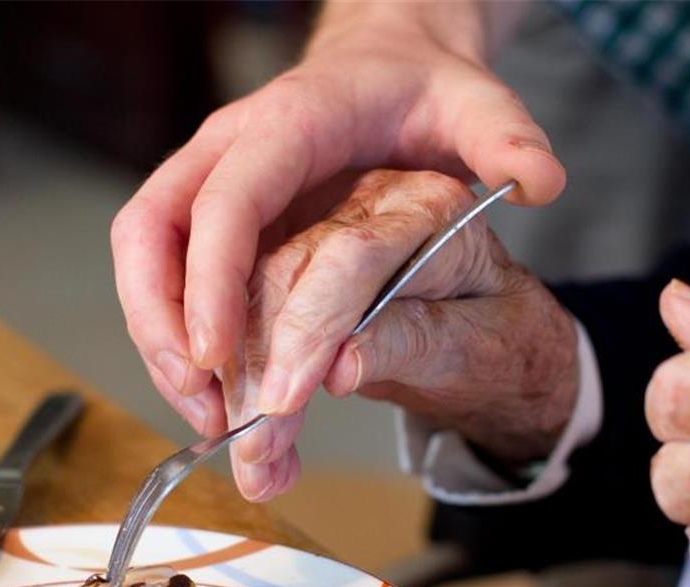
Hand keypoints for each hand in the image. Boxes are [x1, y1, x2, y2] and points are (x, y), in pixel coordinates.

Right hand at [110, 2, 565, 438]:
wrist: (388, 63)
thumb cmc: (423, 89)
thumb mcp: (476, 105)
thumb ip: (507, 140)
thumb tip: (542, 182)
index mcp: (288, 125)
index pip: (224, 202)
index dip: (208, 281)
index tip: (216, 356)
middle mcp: (231, 150)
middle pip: (151, 235)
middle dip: (161, 326)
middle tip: (204, 407)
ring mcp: (213, 181)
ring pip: (147, 261)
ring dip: (162, 342)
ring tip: (209, 419)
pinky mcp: (213, 215)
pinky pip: (170, 275)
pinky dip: (181, 335)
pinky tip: (218, 392)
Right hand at [222, 169, 577, 500]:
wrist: (498, 342)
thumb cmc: (505, 339)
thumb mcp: (484, 345)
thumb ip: (418, 341)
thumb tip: (340, 364)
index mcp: (428, 207)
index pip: (349, 256)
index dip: (307, 328)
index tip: (283, 400)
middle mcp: (365, 205)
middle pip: (279, 273)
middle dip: (255, 370)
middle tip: (257, 449)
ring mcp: (322, 231)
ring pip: (243, 299)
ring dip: (235, 387)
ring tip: (256, 464)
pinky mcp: (291, 268)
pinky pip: (237, 319)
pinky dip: (233, 385)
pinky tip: (252, 443)